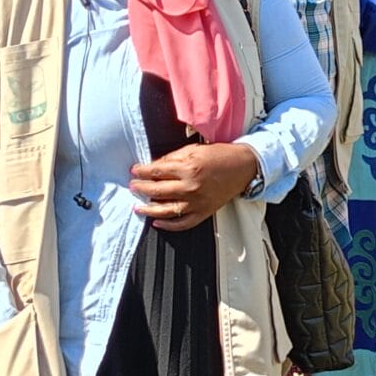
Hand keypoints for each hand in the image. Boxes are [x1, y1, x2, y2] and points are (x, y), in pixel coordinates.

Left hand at [130, 141, 260, 230]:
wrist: (242, 167)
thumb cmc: (219, 155)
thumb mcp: (194, 149)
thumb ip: (172, 158)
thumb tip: (153, 166)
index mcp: (188, 168)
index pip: (157, 171)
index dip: (142, 171)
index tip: (134, 171)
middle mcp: (191, 187)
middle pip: (158, 190)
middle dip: (141, 188)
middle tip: (133, 186)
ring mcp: (197, 202)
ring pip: (166, 210)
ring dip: (149, 209)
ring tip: (137, 207)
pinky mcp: (204, 212)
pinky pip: (183, 223)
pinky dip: (169, 226)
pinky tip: (157, 222)